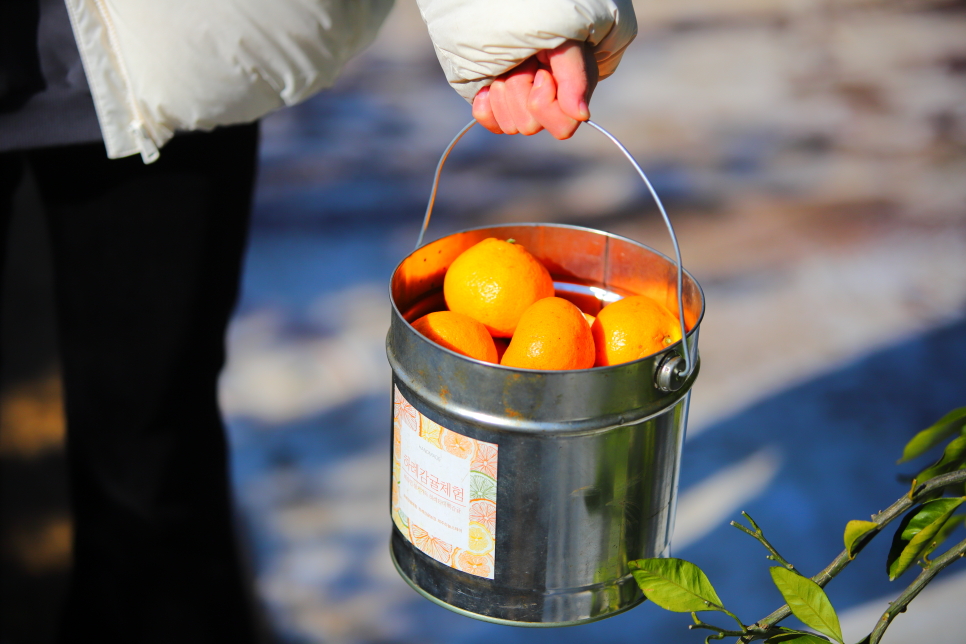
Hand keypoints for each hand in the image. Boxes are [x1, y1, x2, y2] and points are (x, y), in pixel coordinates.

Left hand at [472, 40, 598, 139]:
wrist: (528, 28)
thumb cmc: (555, 38)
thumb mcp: (568, 49)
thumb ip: (575, 79)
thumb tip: (580, 115)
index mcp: (570, 106)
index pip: (560, 128)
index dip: (545, 99)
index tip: (543, 72)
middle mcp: (546, 117)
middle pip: (527, 125)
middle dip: (521, 87)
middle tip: (527, 64)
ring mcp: (520, 116)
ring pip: (507, 125)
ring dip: (504, 89)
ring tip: (513, 67)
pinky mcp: (498, 112)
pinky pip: (487, 119)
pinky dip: (486, 99)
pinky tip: (493, 81)